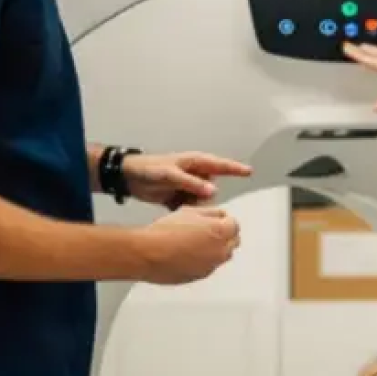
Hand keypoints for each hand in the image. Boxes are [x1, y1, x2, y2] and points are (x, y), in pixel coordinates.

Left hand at [123, 151, 252, 209]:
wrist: (127, 177)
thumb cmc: (148, 169)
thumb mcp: (170, 175)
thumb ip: (192, 183)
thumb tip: (214, 191)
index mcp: (196, 163)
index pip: (221, 166)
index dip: (236, 169)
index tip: (249, 172)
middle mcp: (194, 174)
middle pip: (210, 190)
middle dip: (202, 199)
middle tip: (184, 198)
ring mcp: (187, 187)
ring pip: (201, 202)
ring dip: (192, 207)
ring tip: (175, 202)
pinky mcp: (179, 199)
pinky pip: (190, 209)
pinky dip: (184, 212)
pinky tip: (172, 209)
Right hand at [140, 206, 240, 284]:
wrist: (148, 253)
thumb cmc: (166, 231)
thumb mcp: (190, 211)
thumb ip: (211, 213)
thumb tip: (220, 215)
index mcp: (221, 232)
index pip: (234, 225)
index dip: (224, 220)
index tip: (215, 219)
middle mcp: (220, 251)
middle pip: (232, 242)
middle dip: (224, 235)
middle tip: (208, 230)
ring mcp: (211, 266)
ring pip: (221, 256)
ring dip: (215, 249)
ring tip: (196, 242)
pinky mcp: (200, 276)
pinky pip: (208, 267)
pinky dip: (203, 260)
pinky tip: (188, 254)